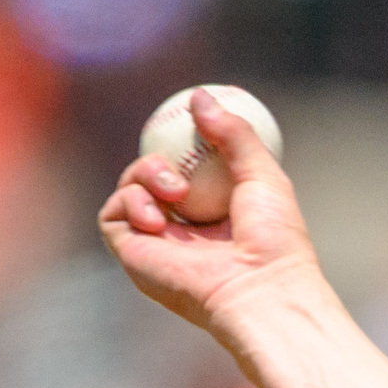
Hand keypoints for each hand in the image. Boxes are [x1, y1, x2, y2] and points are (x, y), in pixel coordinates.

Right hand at [98, 89, 318, 337]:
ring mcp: (157, 242)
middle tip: (182, 155)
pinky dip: (130, 201)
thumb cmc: (274, 241)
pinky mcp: (133, 255)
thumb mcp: (263, 174)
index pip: (190, 167)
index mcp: (217, 211)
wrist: (259, 291)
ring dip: (146, 173)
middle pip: (154, 172)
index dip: (183, 139)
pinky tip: (156, 218)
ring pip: (130, 187)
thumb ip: (234, 134)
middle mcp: (184, 228)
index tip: (189, 114)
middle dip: (161, 155)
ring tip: (176, 191)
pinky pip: (113, 213)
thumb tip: (198, 96)